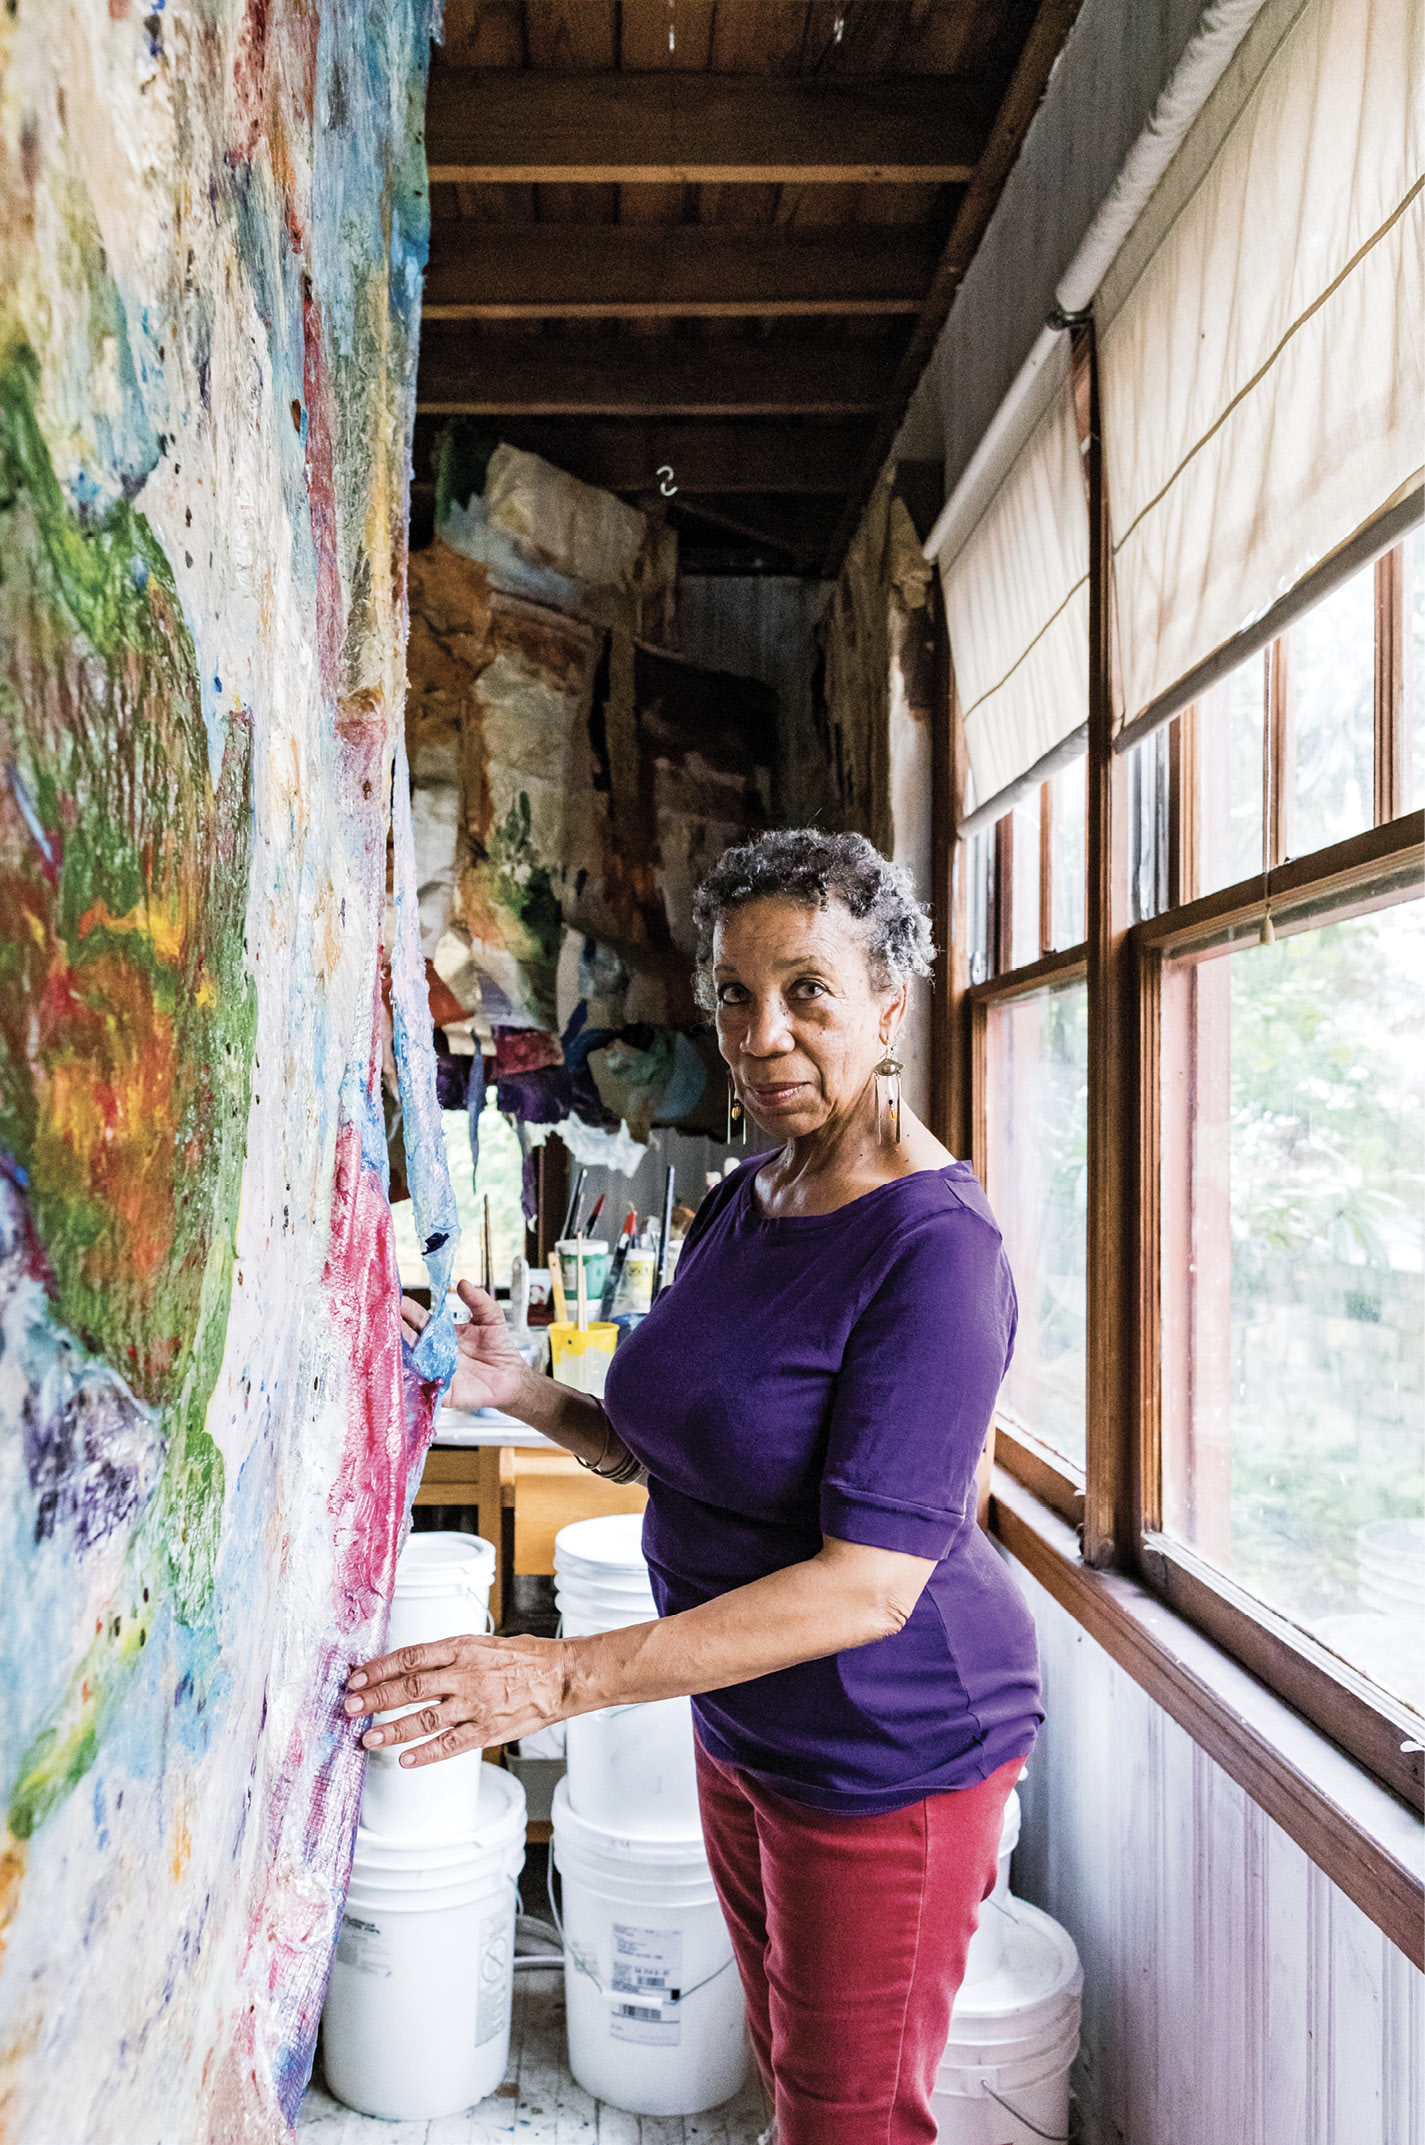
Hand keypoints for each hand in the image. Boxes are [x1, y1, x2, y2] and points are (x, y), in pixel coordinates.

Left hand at [345, 1634, 568, 1763]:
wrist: (561, 1676)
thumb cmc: (524, 1657)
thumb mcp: (483, 1643)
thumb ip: (449, 1656)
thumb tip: (410, 1666)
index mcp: (463, 1648)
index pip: (411, 1656)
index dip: (379, 1668)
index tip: (356, 1677)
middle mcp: (465, 1675)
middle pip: (410, 1687)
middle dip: (375, 1698)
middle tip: (350, 1708)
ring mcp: (475, 1705)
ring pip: (425, 1719)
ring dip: (392, 1730)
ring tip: (368, 1738)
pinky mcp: (487, 1730)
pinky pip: (450, 1744)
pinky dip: (426, 1753)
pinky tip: (405, 1760)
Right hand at [401, 1280, 527, 1413]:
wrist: (510, 1376)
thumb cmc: (498, 1345)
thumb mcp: (491, 1317)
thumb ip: (478, 1300)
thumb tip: (462, 1282)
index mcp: (440, 1331)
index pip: (418, 1318)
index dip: (407, 1309)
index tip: (395, 1298)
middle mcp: (432, 1351)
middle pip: (409, 1339)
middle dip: (396, 1328)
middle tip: (383, 1317)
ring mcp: (434, 1370)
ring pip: (410, 1362)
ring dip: (399, 1354)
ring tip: (388, 1342)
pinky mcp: (441, 1391)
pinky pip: (423, 1387)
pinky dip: (414, 1381)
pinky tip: (405, 1373)